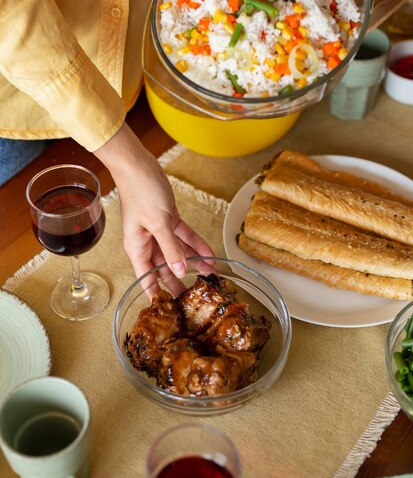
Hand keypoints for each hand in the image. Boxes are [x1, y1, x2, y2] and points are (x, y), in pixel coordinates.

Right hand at [94, 123, 214, 293]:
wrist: (138, 165)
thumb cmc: (141, 192)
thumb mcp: (158, 223)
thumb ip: (171, 249)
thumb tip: (179, 272)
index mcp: (137, 248)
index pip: (147, 279)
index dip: (157, 295)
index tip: (169, 312)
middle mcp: (147, 243)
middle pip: (165, 269)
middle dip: (180, 283)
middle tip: (195, 300)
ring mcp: (158, 231)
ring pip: (178, 253)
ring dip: (194, 263)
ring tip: (211, 278)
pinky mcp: (168, 220)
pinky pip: (184, 237)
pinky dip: (196, 245)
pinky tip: (210, 255)